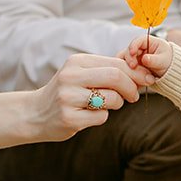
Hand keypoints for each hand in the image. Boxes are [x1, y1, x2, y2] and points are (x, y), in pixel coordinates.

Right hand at [28, 52, 143, 142]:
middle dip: (132, 88)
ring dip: (117, 104)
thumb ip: (108, 69)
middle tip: (134, 96)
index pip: (116, 63)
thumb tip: (143, 71)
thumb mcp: (82, 74)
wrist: (34, 113)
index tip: (145, 80)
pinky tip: (88, 115)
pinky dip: (102, 117)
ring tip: (106, 105)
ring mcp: (68, 98)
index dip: (136, 73)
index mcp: (76, 62)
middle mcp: (70, 77)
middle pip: (116, 77)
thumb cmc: (67, 92)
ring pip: (112, 99)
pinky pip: (101, 117)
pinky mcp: (69, 119)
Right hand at [125, 33, 173, 79]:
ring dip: (127, 66)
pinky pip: (127, 67)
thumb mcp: (163, 60)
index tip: (132, 53)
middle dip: (129, 58)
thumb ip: (154, 60)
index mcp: (147, 41)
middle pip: (129, 50)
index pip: (138, 41)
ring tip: (132, 73)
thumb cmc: (168, 61)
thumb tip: (144, 59)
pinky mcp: (132, 65)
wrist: (168, 70)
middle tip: (133, 66)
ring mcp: (135, 56)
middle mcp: (139, 48)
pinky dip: (128, 71)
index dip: (133, 46)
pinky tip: (131, 77)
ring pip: (126, 59)